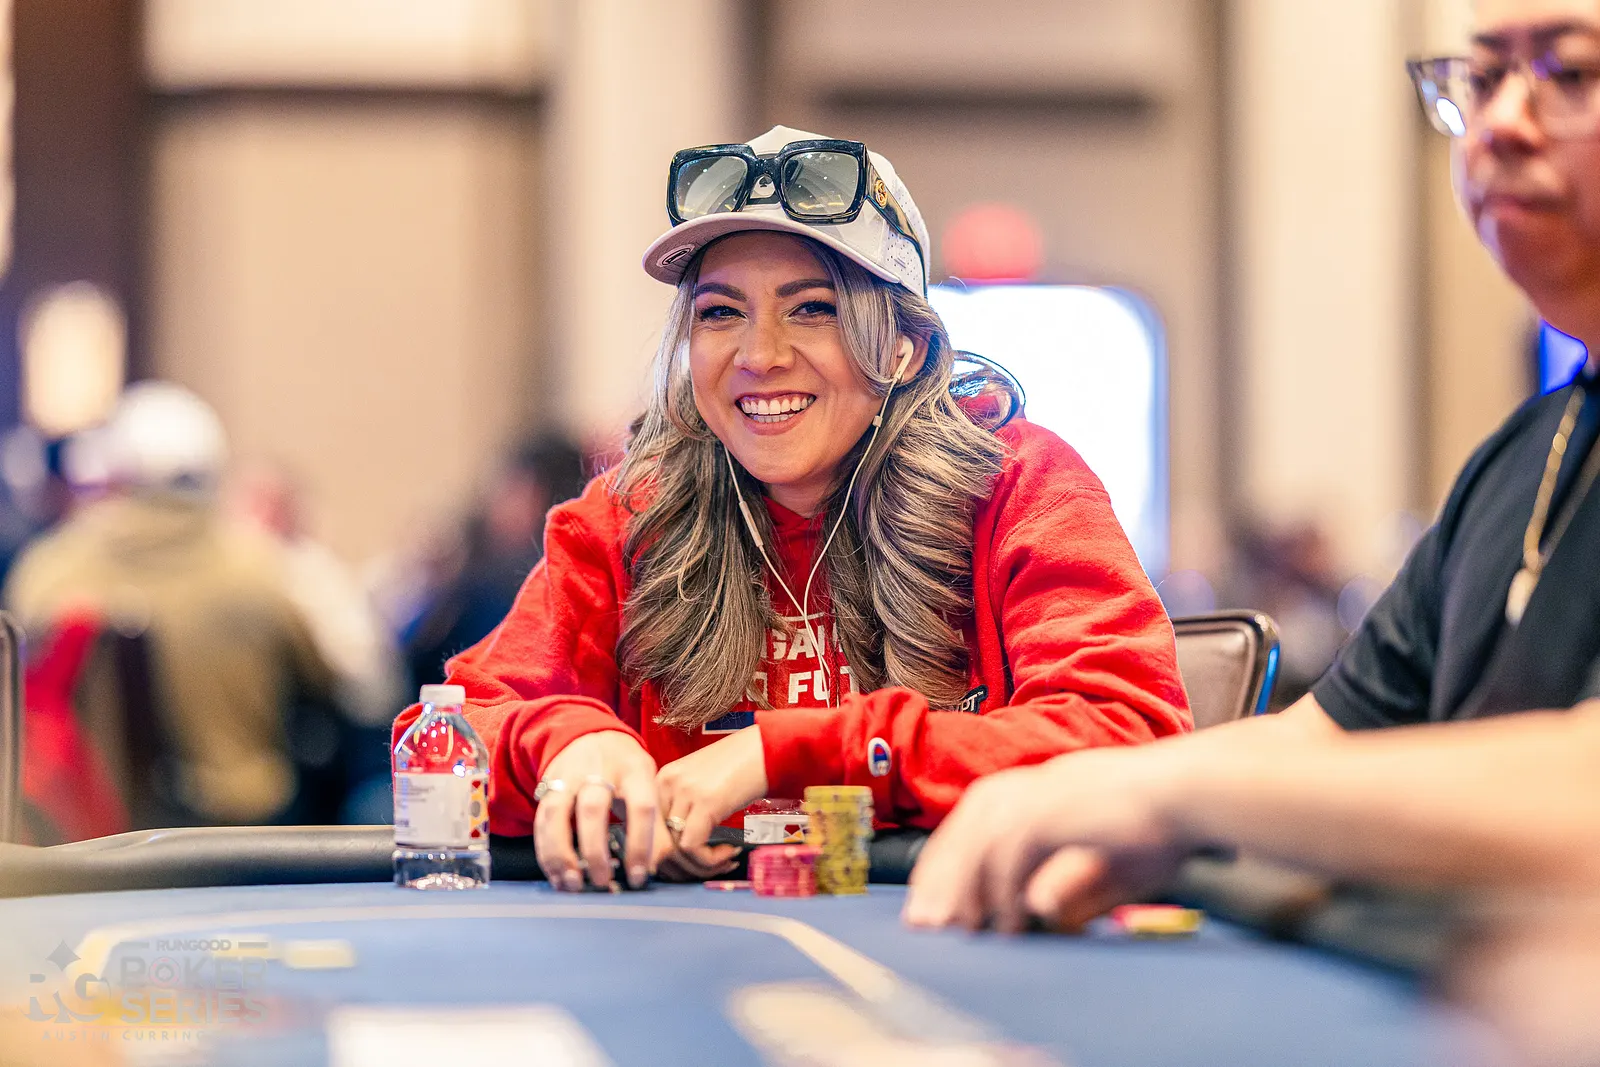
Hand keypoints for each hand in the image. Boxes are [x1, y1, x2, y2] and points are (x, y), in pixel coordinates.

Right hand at [535, 731, 658, 891]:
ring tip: (572, 885)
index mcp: (634, 769)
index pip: (641, 807)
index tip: (638, 877)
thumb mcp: (647, 783)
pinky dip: (546, 852)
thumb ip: (651, 822)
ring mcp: (568, 776)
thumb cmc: (626, 769)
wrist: (589, 734)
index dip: (640, 845)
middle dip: (595, 850)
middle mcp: (599, 769)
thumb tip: (649, 870)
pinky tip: (557, 876)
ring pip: (557, 814)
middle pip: (593, 809)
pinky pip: (541, 821)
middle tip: (602, 882)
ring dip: (561, 854)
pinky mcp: (546, 786)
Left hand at [653, 725, 768, 879]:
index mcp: (662, 780)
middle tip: (706, 870)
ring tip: (724, 861)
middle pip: (657, 843)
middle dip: (681, 867)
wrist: (767, 748)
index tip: (688, 865)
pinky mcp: (705, 802)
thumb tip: (679, 849)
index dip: (666, 857)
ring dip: (699, 867)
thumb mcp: (702, 784)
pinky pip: (693, 847)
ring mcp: (685, 791)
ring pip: (674, 849)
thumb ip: (685, 808)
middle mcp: (667, 784)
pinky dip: (710, 860)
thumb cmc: (740, 767)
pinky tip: (730, 851)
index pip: (648, 830)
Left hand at [903, 744, 1188, 932]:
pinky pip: (1013, 854)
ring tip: (958, 930)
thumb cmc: (1169, 825)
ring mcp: (1046, 791)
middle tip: (925, 921)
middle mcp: (1039, 782)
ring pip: (982, 841)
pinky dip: (1004, 890)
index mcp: (1048, 784)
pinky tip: (1010, 922)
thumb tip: (1041, 906)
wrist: (1199, 791)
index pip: (980, 816)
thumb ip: (1073, 882)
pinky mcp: (1057, 809)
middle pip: (968, 824)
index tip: (935, 896)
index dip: (954, 857)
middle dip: (942, 873)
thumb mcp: (1112, 861)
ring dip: (966, 888)